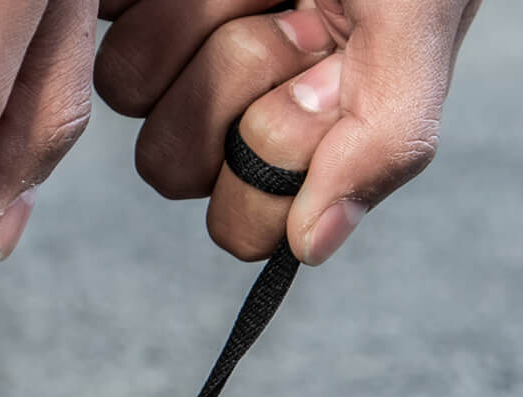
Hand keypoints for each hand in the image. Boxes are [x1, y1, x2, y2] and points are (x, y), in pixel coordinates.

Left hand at [96, 0, 481, 264]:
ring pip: (128, 91)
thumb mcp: (419, 24)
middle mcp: (236, 101)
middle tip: (285, 10)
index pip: (245, 222)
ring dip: (187, 21)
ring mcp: (178, 42)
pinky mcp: (131, 2)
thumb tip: (314, 246)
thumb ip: (387, 139)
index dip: (265, 162)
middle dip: (227, 83)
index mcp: (302, 134)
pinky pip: (103, 28)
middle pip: (174, 166)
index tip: (313, 87)